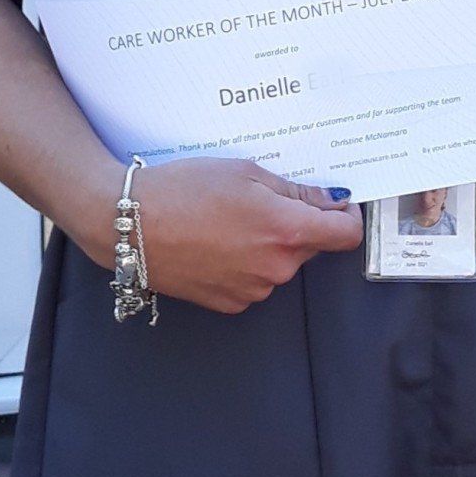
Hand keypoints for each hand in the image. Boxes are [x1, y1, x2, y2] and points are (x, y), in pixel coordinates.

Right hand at [111, 157, 363, 315]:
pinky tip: (216, 242)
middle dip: (297, 223)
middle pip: (310, 246)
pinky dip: (246, 262)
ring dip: (269, 244)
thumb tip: (331, 200)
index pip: (346, 235)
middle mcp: (276, 269)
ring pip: (280, 263)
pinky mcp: (229, 303)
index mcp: (287, 232)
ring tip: (229, 219)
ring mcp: (253, 290)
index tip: (336, 203)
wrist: (129, 225)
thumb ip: (296, 190)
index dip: (346, 216)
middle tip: (262, 199)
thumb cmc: (184, 189)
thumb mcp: (245, 173)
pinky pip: (254, 280)